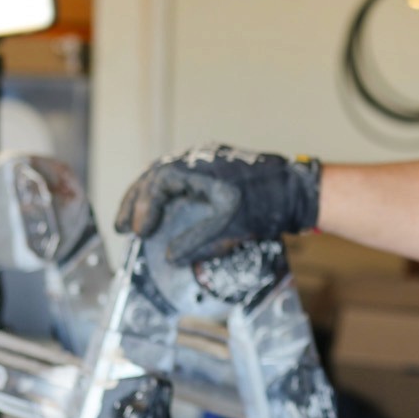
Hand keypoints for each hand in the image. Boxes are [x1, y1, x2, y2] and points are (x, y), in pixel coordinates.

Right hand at [114, 144, 321, 263]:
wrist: (295, 190)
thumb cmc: (266, 203)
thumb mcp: (229, 226)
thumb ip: (197, 242)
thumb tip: (170, 258)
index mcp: (197, 167)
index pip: (157, 183)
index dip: (143, 208)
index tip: (137, 231)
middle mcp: (197, 159)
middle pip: (155, 176)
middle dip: (136, 202)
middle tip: (123, 227)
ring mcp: (205, 162)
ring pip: (165, 176)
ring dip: (148, 198)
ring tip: (136, 221)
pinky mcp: (214, 170)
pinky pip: (181, 179)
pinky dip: (166, 195)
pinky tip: (163, 211)